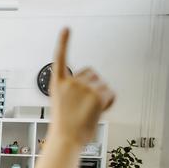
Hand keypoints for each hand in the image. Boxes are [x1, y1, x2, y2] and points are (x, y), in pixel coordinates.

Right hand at [49, 29, 114, 145]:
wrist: (67, 139)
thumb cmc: (65, 126)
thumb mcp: (64, 105)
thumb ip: (75, 92)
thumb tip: (98, 91)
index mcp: (58, 84)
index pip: (60, 59)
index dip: (64, 42)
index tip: (66, 28)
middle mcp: (70, 82)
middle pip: (91, 73)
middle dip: (93, 85)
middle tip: (86, 104)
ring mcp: (84, 87)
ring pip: (102, 84)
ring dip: (101, 95)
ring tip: (90, 111)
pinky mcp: (97, 95)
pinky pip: (110, 93)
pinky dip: (109, 102)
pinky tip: (100, 110)